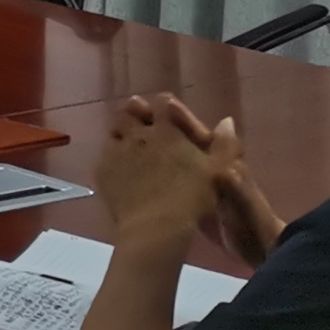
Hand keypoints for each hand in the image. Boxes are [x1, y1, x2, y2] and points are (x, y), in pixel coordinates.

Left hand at [94, 95, 217, 252]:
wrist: (156, 226)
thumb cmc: (192, 198)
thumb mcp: (218, 171)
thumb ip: (225, 145)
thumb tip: (226, 119)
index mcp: (167, 130)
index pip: (163, 104)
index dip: (166, 106)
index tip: (169, 113)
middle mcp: (139, 134)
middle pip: (131, 111)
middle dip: (137, 113)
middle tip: (145, 126)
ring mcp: (117, 151)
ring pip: (115, 130)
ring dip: (122, 133)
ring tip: (131, 146)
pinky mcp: (102, 170)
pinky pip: (103, 156)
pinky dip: (111, 158)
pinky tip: (120, 170)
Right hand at [150, 92, 285, 265]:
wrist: (259, 251)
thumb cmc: (252, 223)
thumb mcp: (242, 200)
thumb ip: (231, 175)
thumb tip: (224, 146)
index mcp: (224, 164)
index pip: (202, 136)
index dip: (184, 120)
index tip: (164, 105)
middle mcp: (210, 169)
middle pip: (184, 143)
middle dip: (163, 128)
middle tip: (136, 113)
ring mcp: (200, 185)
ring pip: (175, 160)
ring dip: (155, 148)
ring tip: (127, 137)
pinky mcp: (192, 203)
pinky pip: (170, 182)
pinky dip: (154, 173)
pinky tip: (134, 171)